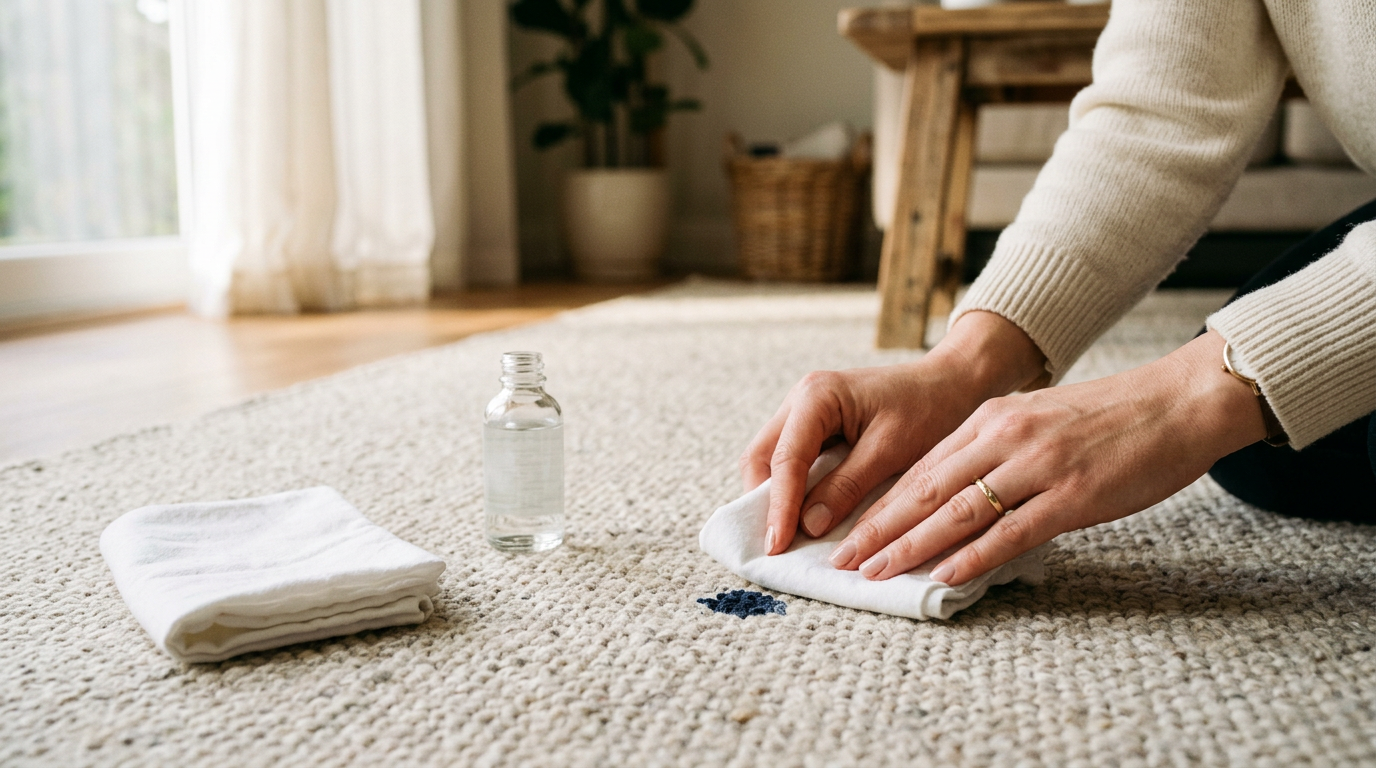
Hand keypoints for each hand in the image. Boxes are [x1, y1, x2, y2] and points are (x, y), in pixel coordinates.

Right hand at [740, 311, 1046, 554]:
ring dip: (774, 497)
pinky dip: (790, 490)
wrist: (952, 383)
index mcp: (817, 396)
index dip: (779, 505)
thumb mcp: (891, 450)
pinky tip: (801, 517)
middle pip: (761, 457)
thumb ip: (847, 486)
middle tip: (774, 546)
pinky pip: (789, 461)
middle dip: (764, 502)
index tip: (777, 545)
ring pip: (770, 460)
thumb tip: (808, 526)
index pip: (785, 459)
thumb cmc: (929, 408)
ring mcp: (804, 411)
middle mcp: (801, 399)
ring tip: (785, 537)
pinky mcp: (814, 426)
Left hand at [828, 329, 1269, 584]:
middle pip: (925, 490)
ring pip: (958, 511)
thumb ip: (998, 452)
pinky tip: (944, 574)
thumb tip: (958, 494)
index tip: (848, 532)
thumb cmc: (1112, 417)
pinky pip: (1012, 531)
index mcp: (993, 419)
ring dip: (911, 546)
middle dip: (878, 529)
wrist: (1179, 401)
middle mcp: (1005, 438)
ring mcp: (1037, 466)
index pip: (921, 469)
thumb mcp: (1040, 420)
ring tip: (875, 573)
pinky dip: (973, 555)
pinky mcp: (1073, 494)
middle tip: (841, 561)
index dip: (880, 505)